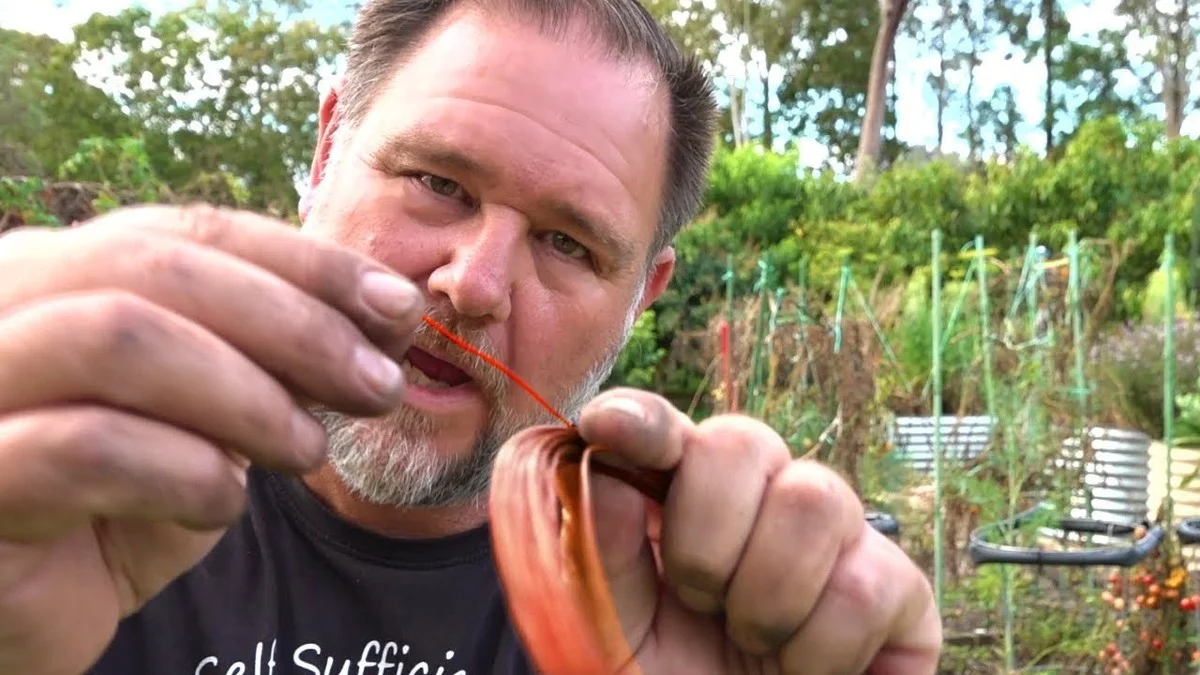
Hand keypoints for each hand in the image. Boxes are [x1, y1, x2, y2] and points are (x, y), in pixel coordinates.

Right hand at [0, 205, 423, 674]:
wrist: (23, 614)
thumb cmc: (121, 505)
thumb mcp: (215, 419)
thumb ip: (278, 358)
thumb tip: (388, 311)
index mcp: (61, 271)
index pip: (192, 232)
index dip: (306, 263)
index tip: (399, 307)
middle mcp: (1, 305)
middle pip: (158, 267)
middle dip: (295, 324)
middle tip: (378, 385)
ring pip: (118, 335)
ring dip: (246, 394)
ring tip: (305, 449)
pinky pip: (87, 446)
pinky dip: (184, 470)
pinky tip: (220, 503)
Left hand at [577, 388, 941, 673]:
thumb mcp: (620, 627)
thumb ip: (607, 549)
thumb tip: (606, 463)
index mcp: (686, 497)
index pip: (663, 428)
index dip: (642, 420)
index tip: (607, 427)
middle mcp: (765, 498)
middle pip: (744, 440)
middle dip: (706, 537)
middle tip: (701, 605)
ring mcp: (839, 536)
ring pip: (816, 498)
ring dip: (765, 595)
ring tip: (752, 643)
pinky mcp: (900, 590)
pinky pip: (868, 584)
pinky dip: (821, 648)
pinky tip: (803, 669)